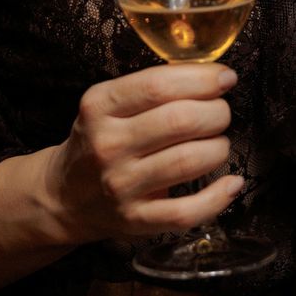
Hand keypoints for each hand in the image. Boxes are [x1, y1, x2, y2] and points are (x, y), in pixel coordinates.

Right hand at [43, 62, 242, 246]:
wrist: (64, 196)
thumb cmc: (99, 141)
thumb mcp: (108, 105)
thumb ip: (151, 88)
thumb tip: (213, 76)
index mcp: (100, 107)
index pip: (158, 85)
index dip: (202, 79)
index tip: (224, 78)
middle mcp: (108, 145)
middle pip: (181, 121)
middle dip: (217, 113)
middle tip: (221, 114)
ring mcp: (120, 186)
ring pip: (189, 161)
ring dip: (219, 148)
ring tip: (218, 144)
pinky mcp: (135, 220)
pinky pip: (186, 212)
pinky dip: (218, 197)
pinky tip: (232, 183)